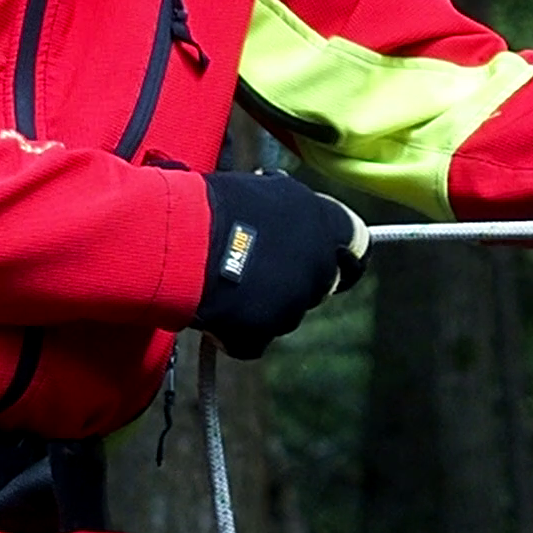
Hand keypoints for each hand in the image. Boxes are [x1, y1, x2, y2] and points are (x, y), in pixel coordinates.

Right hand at [196, 173, 368, 357]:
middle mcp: (319, 262)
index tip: (319, 257)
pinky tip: (211, 313)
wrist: (179, 237)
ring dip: (261, 308)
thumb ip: (277, 207)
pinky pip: (252, 342)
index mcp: (321, 219)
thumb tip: (270, 207)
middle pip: (317, 284)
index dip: (335, 254)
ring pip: (284, 315)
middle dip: (290, 283)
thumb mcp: (255, 190)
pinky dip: (233, 334)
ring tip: (223, 288)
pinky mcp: (266, 331)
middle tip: (254, 274)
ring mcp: (295, 300)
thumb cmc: (208, 202)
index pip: (352, 244)